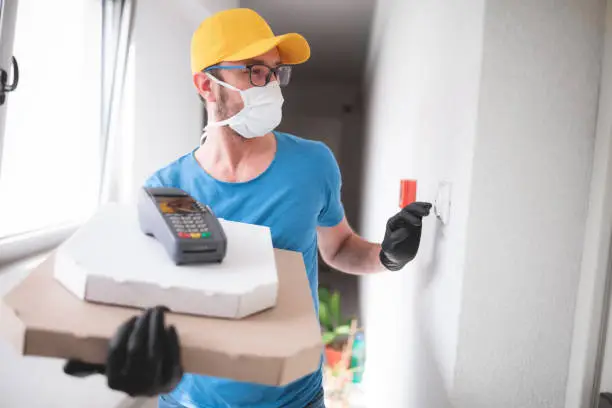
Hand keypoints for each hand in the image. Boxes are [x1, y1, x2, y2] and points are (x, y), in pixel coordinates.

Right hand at [63, 306, 182, 396]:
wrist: (160, 385)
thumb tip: (66, 367)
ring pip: (155, 352)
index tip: (132, 318)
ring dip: (157, 329)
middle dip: (142, 326)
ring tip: (159, 313)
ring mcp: (154, 384)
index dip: (123, 332)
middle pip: (136, 350)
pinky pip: (173, 358)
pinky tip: (170, 327)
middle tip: (149, 310)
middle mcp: (133, 386)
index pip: (115, 352)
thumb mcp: (112, 368)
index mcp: (114, 381)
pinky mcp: (173, 381)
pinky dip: (172, 341)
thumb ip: (91, 365)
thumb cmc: (133, 370)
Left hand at [380, 202, 431, 270]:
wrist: (397, 256)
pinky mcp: (415, 223)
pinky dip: (423, 208)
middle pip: (407, 210)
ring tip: (428, 208)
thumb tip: (404, 229)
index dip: (410, 218)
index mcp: (392, 223)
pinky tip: (429, 206)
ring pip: (413, 209)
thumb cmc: (392, 251)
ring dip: (420, 207)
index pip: (401, 216)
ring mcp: (407, 220)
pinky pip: (418, 214)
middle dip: (416, 209)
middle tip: (426, 213)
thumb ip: (394, 239)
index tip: (418, 224)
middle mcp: (400, 220)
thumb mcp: (389, 248)